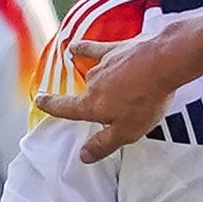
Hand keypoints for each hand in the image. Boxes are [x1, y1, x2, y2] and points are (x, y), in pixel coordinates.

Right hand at [33, 30, 192, 162]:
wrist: (163, 61)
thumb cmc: (146, 98)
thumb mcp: (127, 132)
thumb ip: (103, 144)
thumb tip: (84, 156)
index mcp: (91, 105)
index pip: (65, 108)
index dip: (50, 106)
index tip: (39, 101)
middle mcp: (92, 83)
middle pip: (84, 93)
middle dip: (88, 98)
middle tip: (100, 106)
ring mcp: (103, 64)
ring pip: (90, 72)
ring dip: (90, 75)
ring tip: (89, 80)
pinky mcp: (116, 49)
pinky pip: (94, 49)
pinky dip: (84, 48)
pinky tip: (77, 46)